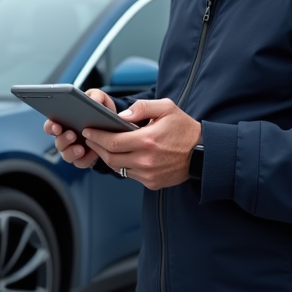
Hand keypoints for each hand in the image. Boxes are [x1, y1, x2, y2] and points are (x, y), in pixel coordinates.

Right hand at [42, 89, 116, 168]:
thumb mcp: (100, 100)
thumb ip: (96, 95)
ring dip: (71, 151)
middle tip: (72, 134)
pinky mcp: (83, 159)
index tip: (56, 125)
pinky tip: (94, 153)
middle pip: (58, 141)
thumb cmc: (101, 113)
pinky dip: (86, 158)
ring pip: (66, 154)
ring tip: (80, 148)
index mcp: (64, 123)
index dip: (51, 126)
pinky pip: (81, 162)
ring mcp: (72, 149)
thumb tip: (93, 100)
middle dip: (63, 139)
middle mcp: (65, 137)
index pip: (50, 126)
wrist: (115, 128)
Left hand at [80, 99, 200, 189]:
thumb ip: (142, 108)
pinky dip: (122, 165)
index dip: (96, 136)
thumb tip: (121, 116)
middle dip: (96, 146)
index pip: (112, 141)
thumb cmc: (184, 129)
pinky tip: (119, 155)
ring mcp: (148, 174)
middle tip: (89, 138)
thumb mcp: (166, 108)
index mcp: (147, 140)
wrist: (204, 153)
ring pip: (118, 168)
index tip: (87, 130)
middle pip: (110, 157)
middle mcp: (146, 160)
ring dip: (107, 157)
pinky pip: (130, 175)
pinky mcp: (152, 183)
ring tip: (101, 146)